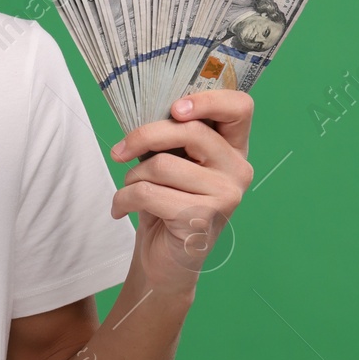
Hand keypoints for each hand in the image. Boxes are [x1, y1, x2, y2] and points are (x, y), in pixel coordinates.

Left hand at [108, 90, 254, 295]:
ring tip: (131, 190)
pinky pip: (148, 193)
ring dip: (132, 177)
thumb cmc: (165, 203)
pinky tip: (122, 209)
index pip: (239, 107)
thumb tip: (141, 111)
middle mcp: (238, 169)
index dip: (207, 100)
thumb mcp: (169, 163)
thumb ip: (169, 137)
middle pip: (188, 130)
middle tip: (119, 152)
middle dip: (142, 137)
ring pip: (162, 164)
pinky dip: (123, 199)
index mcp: (233, 148)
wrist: (164, 259)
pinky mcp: (203, 218)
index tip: (174, 109)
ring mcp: (226, 195)